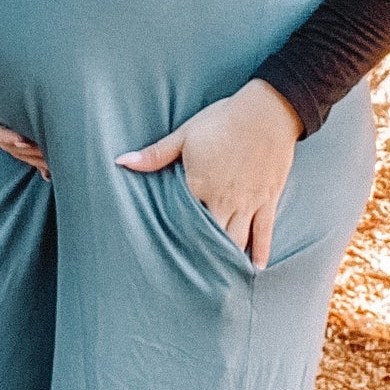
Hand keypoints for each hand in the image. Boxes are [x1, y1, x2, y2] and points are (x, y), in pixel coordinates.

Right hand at [0, 56, 49, 178]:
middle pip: (9, 146)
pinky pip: (24, 152)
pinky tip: (48, 174)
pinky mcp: (13, 134)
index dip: (5, 136)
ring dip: (34, 160)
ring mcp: (2, 134)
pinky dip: (35, 163)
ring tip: (55, 163)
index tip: (23, 139)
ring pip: (19, 152)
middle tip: (48, 154)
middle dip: (27, 152)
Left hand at [115, 79, 301, 268]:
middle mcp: (223, 200)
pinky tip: (255, 267)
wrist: (267, 111)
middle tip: (192, 278)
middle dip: (201, 256)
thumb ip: (155, 154)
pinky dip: (260, 251)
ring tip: (218, 278)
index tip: (164, 257)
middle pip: (209, 237)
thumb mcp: (185, 134)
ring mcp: (247, 202)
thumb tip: (121, 161)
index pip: (182, 220)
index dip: (174, 238)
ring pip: (236, 239)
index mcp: (199, 186)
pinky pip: (263, 231)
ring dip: (227, 258)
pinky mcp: (267, 200)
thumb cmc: (223, 120)